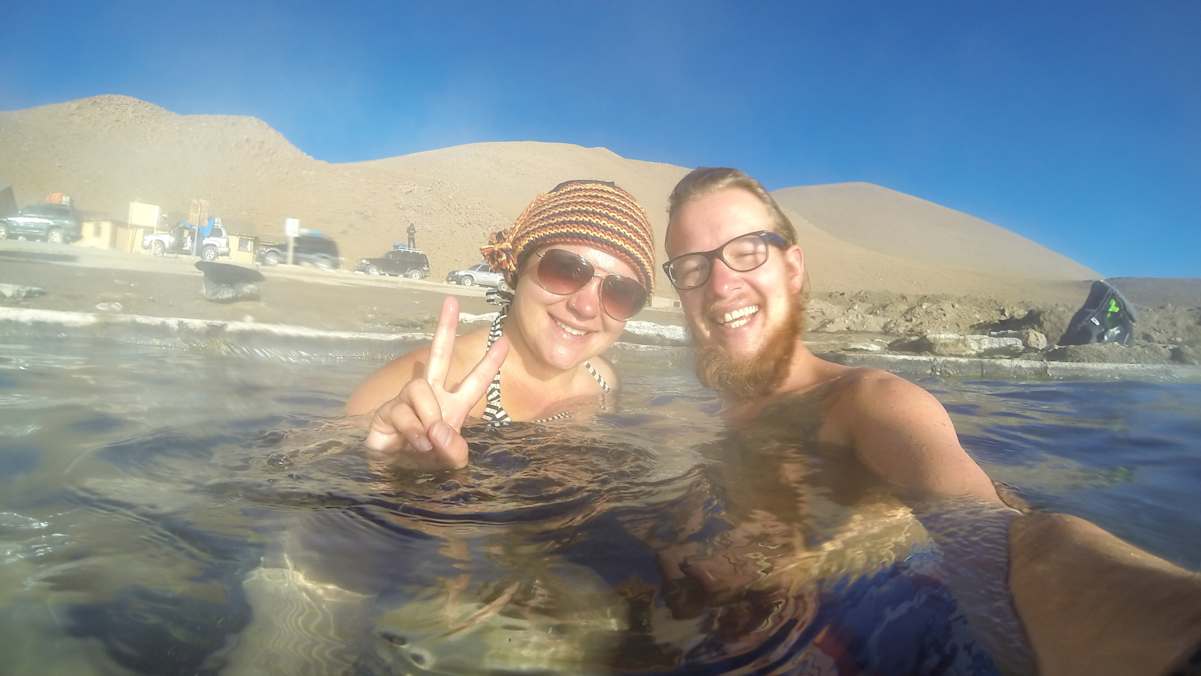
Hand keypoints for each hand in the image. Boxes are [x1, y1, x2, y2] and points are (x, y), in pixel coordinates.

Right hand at [364, 297, 507, 469]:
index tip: (504, 341)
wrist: (394, 475)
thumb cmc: (425, 462)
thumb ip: (453, 450)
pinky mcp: (388, 410)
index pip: (475, 381)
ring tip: (425, 441)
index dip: (490, 363)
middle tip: (451, 301)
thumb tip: (438, 427)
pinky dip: (412, 432)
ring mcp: (408, 399)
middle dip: (445, 327)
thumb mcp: (449, 461)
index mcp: (454, 405)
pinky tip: (411, 444)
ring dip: (427, 417)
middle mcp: (432, 395)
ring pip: (421, 390)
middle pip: (439, 355)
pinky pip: (404, 412)